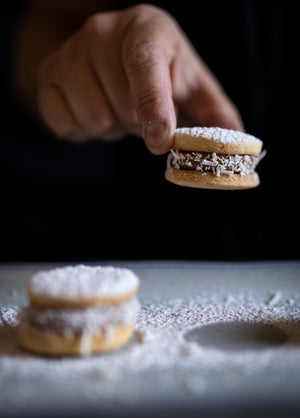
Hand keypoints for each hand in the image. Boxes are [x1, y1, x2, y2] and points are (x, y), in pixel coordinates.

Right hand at [37, 4, 242, 153]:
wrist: (108, 56)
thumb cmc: (159, 72)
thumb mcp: (192, 85)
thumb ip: (216, 115)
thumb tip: (235, 148)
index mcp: (145, 28)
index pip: (145, 65)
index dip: (153, 106)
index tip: (160, 141)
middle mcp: (100, 32)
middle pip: (122, 107)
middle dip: (137, 123)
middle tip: (140, 109)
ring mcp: (68, 54)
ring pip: (94, 120)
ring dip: (112, 129)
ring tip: (117, 108)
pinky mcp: (46, 79)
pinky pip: (66, 127)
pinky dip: (85, 132)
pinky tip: (95, 111)